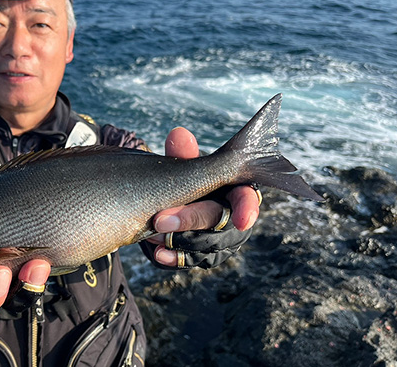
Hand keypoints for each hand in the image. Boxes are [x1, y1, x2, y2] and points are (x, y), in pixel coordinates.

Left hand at [148, 127, 259, 266]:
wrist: (165, 205)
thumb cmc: (183, 180)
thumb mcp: (183, 166)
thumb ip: (183, 154)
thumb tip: (178, 135)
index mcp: (235, 191)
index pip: (248, 200)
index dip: (247, 209)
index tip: (242, 220)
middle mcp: (234, 220)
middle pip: (220, 224)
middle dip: (190, 220)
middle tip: (159, 219)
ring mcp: (220, 242)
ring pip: (205, 246)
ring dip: (176, 239)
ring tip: (149, 229)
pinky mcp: (202, 256)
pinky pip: (191, 261)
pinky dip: (173, 257)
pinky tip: (157, 253)